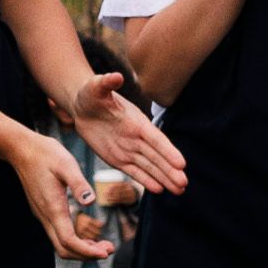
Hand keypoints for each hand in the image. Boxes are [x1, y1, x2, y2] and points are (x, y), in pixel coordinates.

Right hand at [6, 128, 115, 264]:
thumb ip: (78, 183)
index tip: (105, 253)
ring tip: (103, 246)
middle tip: (109, 250)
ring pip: (60, 244)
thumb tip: (90, 201)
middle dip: (87, 255)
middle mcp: (46, 216)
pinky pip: (58, 234)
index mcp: (53, 208)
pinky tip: (88, 237)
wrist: (23, 149)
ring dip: (81, 250)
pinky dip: (75, 241)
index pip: (69, 241)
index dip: (87, 251)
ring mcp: (43, 215)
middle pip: (64, 249)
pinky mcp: (44, 211)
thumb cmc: (46, 154)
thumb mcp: (66, 164)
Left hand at [68, 82, 190, 198]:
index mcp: (136, 121)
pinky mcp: (118, 158)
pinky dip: (146, 180)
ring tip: (180, 190)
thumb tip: (116, 76)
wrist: (82, 106)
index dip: (168, 151)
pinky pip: (134, 171)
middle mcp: (136, 137)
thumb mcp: (96, 88)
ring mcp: (128, 149)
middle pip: (156, 156)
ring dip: (164, 178)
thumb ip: (106, 83)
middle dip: (170, 170)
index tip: (181, 163)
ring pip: (149, 166)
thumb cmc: (91, 94)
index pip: (155, 139)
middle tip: (184, 184)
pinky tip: (159, 190)